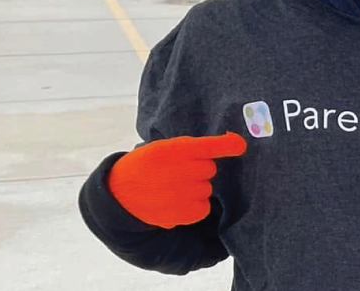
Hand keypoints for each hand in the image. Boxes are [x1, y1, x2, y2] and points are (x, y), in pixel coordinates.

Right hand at [107, 132, 246, 227]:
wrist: (119, 193)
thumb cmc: (145, 165)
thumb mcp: (163, 147)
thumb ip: (190, 147)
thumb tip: (231, 145)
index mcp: (177, 150)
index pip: (212, 146)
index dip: (229, 145)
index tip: (240, 145)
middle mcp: (183, 170)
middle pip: (210, 169)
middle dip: (199, 170)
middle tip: (179, 173)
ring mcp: (184, 193)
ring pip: (207, 189)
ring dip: (196, 189)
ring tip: (173, 189)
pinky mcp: (183, 213)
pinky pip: (203, 208)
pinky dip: (194, 207)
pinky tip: (176, 203)